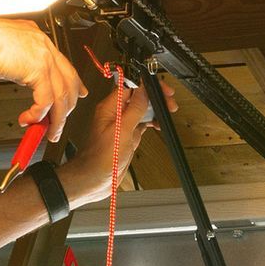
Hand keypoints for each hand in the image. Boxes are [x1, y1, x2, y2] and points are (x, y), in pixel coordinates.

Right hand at [0, 16, 86, 140]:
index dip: (73, 82)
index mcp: (35, 36)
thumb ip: (14, 62)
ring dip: (55, 119)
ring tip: (49, 133)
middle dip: (68, 106)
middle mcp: (42, 44)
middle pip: (68, 80)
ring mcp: (43, 56)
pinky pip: (45, 100)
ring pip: (60, 95)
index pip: (62, 63)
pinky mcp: (38, 69)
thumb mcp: (1, 50)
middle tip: (60, 123)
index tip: (78, 93)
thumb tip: (17, 75)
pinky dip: (37, 115)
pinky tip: (28, 119)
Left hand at [60, 79, 177, 206]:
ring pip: (142, 110)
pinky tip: (158, 125)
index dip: (147, 86)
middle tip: (169, 101)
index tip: (161, 89)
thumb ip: (134, 110)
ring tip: (168, 111)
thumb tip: (143, 91)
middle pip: (138, 97)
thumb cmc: (100, 158)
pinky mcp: (127, 136)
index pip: (131, 87)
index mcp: (110, 108)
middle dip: (155, 97)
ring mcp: (122, 125)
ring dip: (155, 109)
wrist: (95, 179)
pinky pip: (141, 124)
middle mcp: (115, 114)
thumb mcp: (121, 131)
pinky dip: (152, 122)